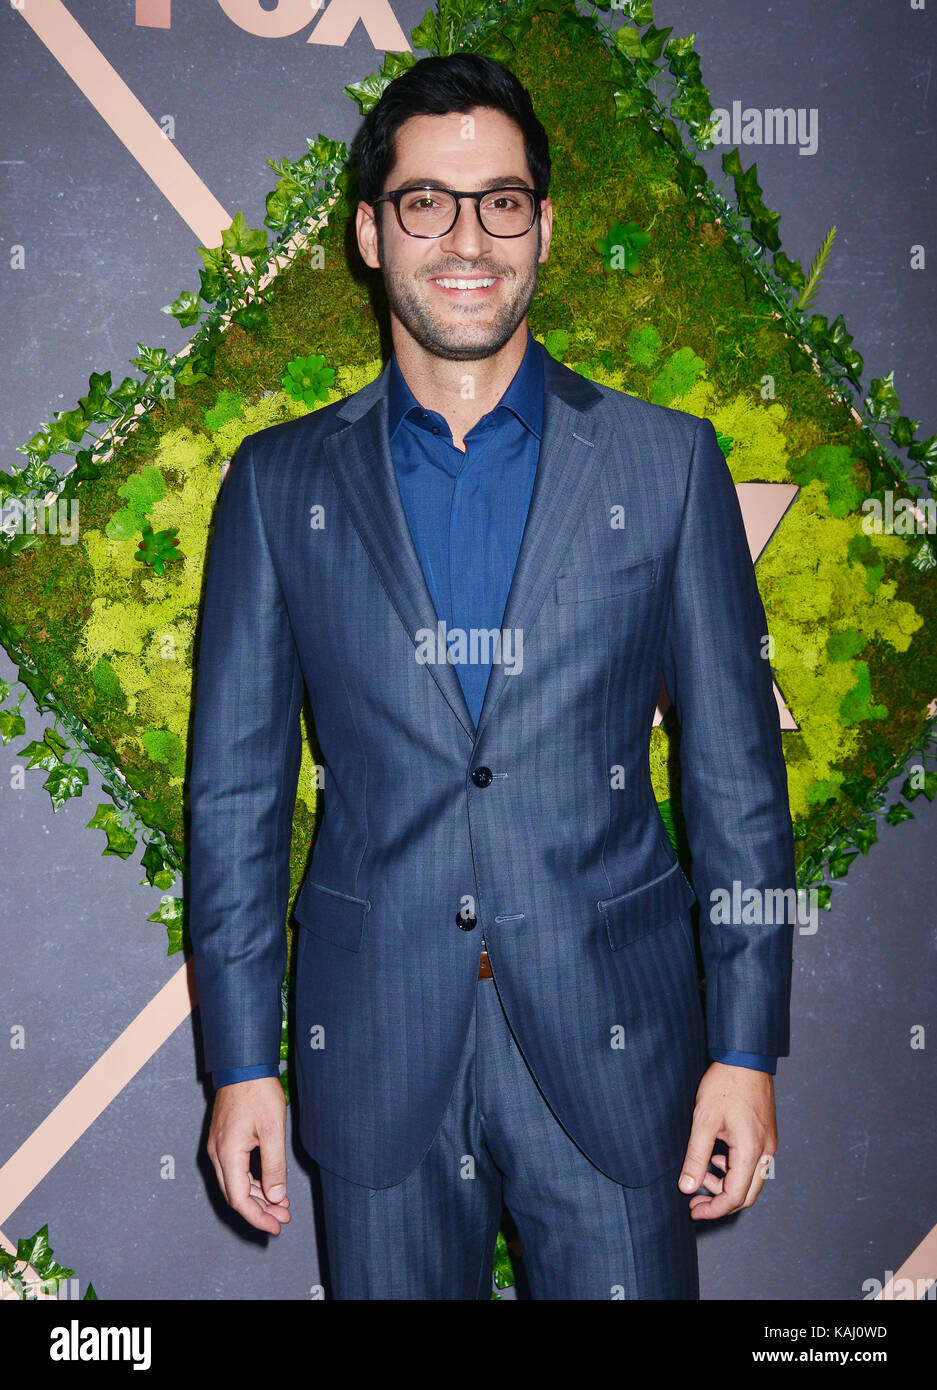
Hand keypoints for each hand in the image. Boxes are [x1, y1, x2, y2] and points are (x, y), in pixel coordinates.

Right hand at [206, 1076, 290, 1234]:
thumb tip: (276, 1196)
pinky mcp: (223, 1140)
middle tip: (283, 1219)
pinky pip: (235, 1170)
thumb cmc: (258, 1092)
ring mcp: (218, 1147)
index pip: (239, 1199)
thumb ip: (274, 1165)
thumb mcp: (273, 1130)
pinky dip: (252, 1181)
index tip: (276, 1227)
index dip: (258, 1217)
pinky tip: (269, 1184)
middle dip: (260, 1210)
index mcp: (227, 1154)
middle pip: (235, 1195)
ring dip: (257, 1196)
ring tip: (281, 1205)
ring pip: (235, 1184)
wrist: (243, 1065)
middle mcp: (217, 1154)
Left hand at [677, 1061, 776, 1219]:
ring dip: (726, 1184)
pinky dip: (735, 1170)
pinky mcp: (767, 1137)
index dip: (714, 1209)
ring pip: (751, 1181)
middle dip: (720, 1202)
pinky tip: (717, 1157)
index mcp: (751, 1151)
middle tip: (695, 1201)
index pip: (735, 1197)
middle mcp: (766, 1152)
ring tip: (702, 1173)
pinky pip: (753, 1165)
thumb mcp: (704, 1121)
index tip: (694, 1210)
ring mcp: (769, 1145)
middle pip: (746, 1195)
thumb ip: (696, 1157)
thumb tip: (687, 1187)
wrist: (746, 1059)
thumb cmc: (725, 1086)